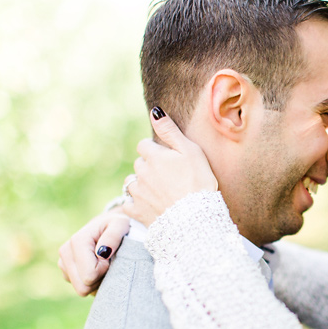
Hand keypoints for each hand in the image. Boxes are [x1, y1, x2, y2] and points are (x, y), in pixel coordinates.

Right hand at [58, 210, 129, 295]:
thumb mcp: (121, 224)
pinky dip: (91, 281)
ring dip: (96, 281)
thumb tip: (103, 252)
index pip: (89, 276)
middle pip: (82, 287)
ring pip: (81, 289)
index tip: (110, 258)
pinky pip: (80, 287)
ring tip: (103, 264)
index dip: (104, 271)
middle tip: (108, 263)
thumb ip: (113, 235)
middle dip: (99, 279)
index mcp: (77, 242)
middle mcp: (65, 252)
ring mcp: (63, 263)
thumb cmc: (115, 225)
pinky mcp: (65, 270)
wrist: (107, 225)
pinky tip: (97, 268)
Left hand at [123, 107, 217, 225]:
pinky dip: (136, 203)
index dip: (156, 150)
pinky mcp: (137, 211)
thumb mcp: (190, 151)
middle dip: (149, 166)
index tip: (169, 158)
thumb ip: (170, 131)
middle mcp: (141, 172)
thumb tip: (154, 111)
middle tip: (168, 176)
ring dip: (142, 184)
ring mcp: (137, 193)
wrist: (196, 217)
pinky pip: (128, 203)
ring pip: (132, 182)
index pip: (144, 145)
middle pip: (139, 163)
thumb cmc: (198, 181)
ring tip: (160, 191)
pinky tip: (149, 205)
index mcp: (154, 156)